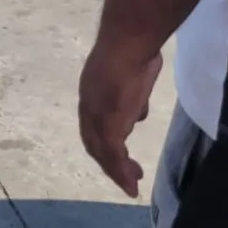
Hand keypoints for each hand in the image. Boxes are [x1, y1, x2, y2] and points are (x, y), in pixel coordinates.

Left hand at [79, 43, 161, 196]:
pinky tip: (130, 182)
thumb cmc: (132, 50)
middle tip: (125, 177)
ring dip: (116, 171)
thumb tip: (138, 111)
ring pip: (102, 151)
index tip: (117, 155)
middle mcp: (88, 105)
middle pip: (94, 141)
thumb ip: (132, 95)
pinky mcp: (109, 122)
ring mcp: (96, 115)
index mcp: (90, 93)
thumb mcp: (130, 75)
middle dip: (108, 162)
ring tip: (130, 185)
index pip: (92, 124)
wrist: (127, 42)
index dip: (102, 142)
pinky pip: (113, 152)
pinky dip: (120, 170)